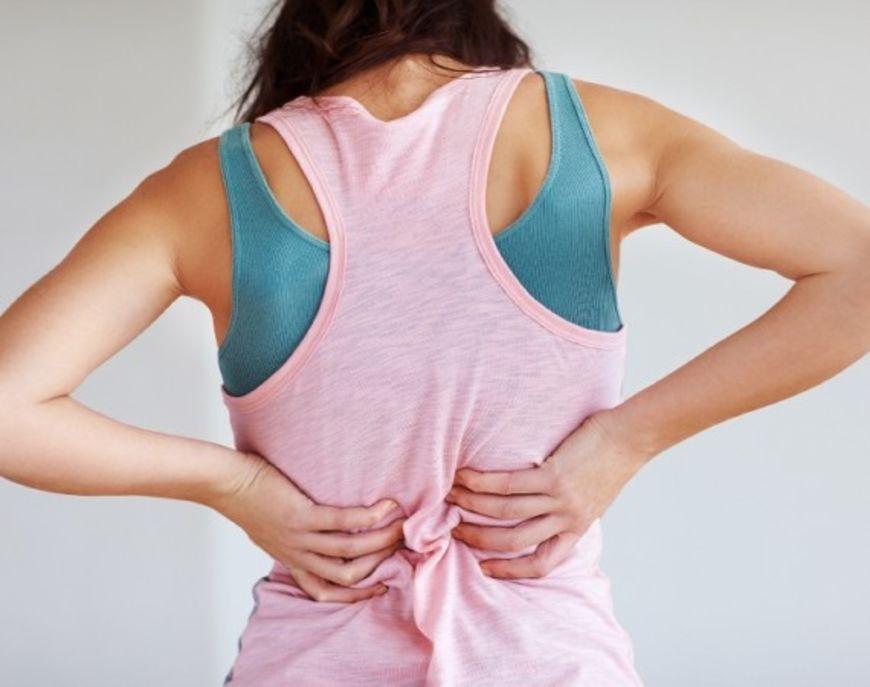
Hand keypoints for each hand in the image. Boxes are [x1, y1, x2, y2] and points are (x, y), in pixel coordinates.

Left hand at [213, 452, 405, 601]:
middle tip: (402, 545)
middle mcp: (297, 555)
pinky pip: (343, 522)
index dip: (357, 594)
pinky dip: (369, 516)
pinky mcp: (300, 516)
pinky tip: (386, 506)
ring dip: (382, 540)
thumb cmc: (247, 497)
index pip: (325, 592)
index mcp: (291, 560)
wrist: (225, 483)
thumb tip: (318, 525)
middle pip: (347, 575)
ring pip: (350, 551)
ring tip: (402, 525)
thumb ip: (294, 536)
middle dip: (379, 564)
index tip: (381, 584)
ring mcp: (299, 538)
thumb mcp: (271, 529)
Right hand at [447, 410, 647, 578]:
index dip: (511, 570)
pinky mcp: (553, 475)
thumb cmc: (610, 462)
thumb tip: (537, 508)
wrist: (629, 439)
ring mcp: (559, 499)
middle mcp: (566, 519)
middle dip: (479, 538)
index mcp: (576, 529)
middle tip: (454, 530)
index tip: (485, 568)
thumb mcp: (592, 497)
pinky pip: (510, 484)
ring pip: (506, 512)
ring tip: (450, 497)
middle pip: (514, 540)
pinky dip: (483, 482)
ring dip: (472, 506)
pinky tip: (465, 476)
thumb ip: (566, 509)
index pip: (542, 563)